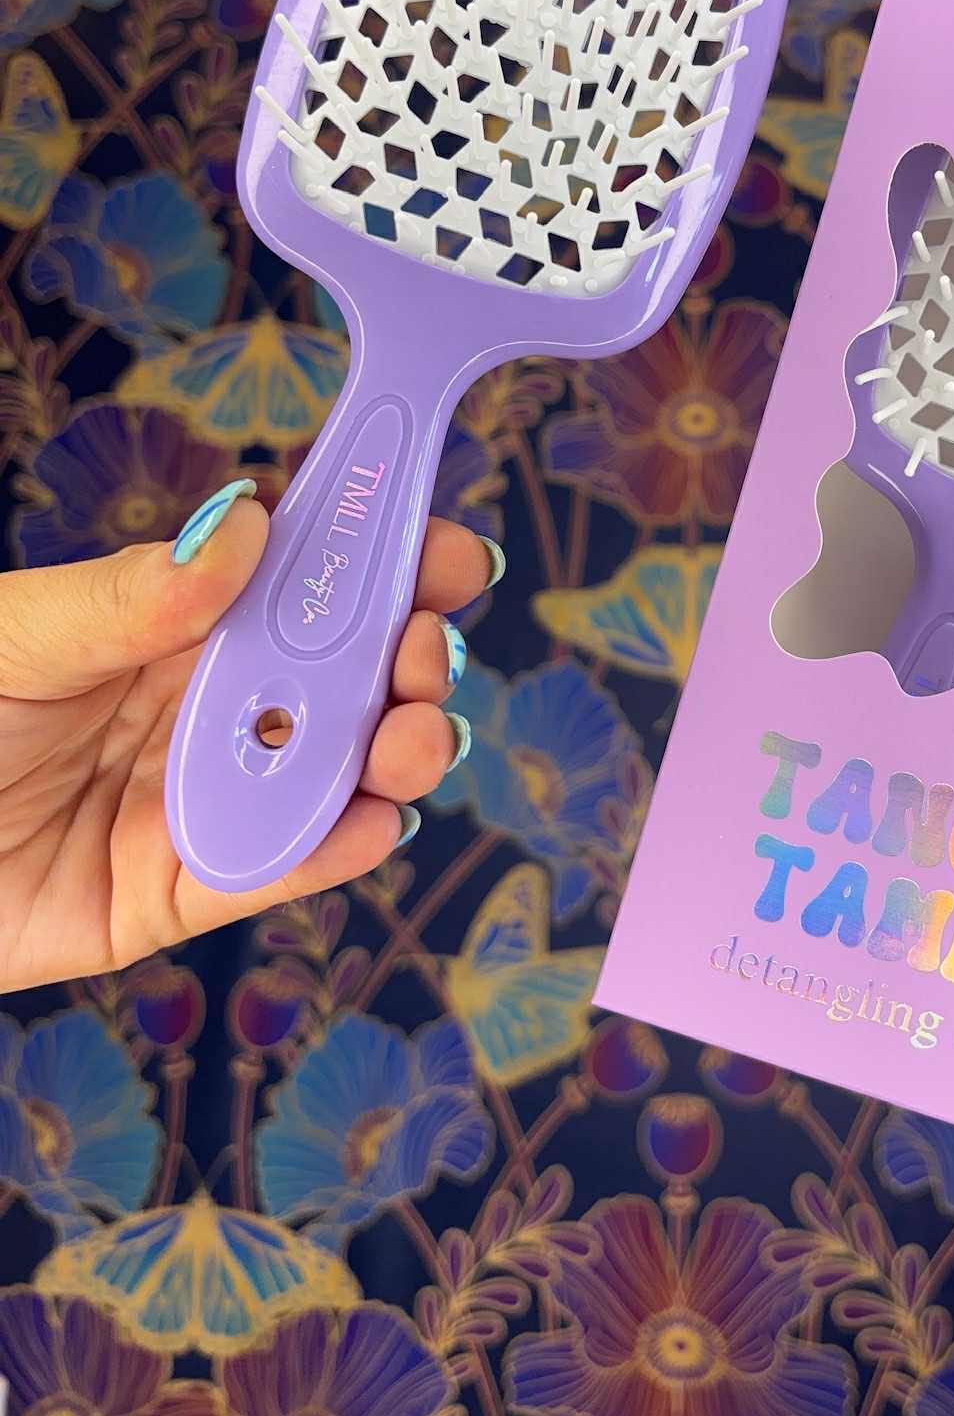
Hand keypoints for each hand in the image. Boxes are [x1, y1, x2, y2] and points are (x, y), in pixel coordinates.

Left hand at [0, 480, 497, 989]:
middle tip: (422, 655)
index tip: (448, 551)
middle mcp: (205, 707)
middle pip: (345, 677)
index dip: (383, 561)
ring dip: (398, 751)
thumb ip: (136, 596)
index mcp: (174, 625)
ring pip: (334, 773)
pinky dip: (334, 847)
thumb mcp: (17, 637)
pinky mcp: (181, 893)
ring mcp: (201, 799)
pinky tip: (366, 819)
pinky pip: (274, 869)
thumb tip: (250, 522)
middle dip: (410, 659)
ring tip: (409, 739)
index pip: (303, 583)